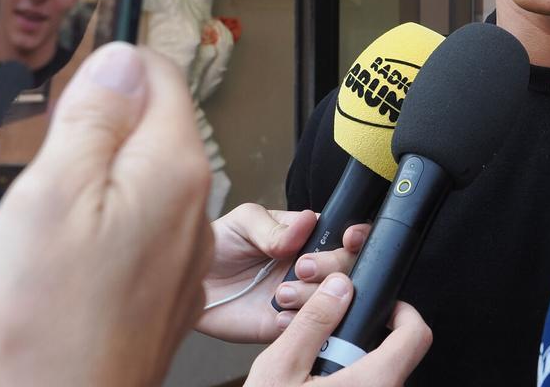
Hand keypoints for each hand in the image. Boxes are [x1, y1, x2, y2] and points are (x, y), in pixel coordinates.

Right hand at [0, 43, 212, 385]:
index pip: (162, 79)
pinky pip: (135, 235)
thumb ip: (95, 117)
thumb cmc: (48, 322)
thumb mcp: (53, 191)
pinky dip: (99, 236)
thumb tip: (123, 59)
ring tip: (47, 235)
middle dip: (94, 140)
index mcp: (174, 167)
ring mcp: (183, 252)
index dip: (110, 77)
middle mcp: (195, 206)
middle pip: (151, 132)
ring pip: (139, 185)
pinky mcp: (163, 289)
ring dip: (91, 191)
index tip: (70, 106)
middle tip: (46, 182)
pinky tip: (63, 270)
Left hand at [196, 203, 367, 342]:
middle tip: (302, 266)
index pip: (346, 235)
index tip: (349, 238)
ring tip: (281, 292)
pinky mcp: (285, 325)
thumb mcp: (245, 222)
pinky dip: (297, 320)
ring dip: (313, 295)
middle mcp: (310, 267)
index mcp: (307, 237)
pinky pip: (308, 327)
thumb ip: (276, 226)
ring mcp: (302, 297)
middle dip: (332, 265)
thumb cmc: (219, 246)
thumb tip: (307, 222)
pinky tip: (278, 313)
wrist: (192, 283)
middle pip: (348, 266)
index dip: (357, 236)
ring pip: (334, 298)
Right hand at [245, 273, 430, 386]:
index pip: (417, 335)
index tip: (385, 308)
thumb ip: (314, 323)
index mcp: (374, 384)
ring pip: (377, 381)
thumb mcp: (281, 368)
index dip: (404, 313)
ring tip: (311, 378)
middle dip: (363, 346)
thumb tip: (340, 287)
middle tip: (325, 350)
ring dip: (352, 372)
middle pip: (394, 359)